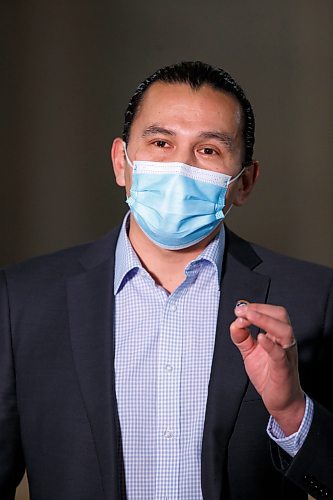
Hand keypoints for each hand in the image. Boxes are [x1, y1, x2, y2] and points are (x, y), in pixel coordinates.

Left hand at [230, 301, 304, 435]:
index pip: (271, 312)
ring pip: (283, 330)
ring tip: (248, 316)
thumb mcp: (250, 353)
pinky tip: (260, 338)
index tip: (239, 308)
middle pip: (280, 315)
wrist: (281, 401)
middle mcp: (284, 342)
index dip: (255, 307)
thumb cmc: (270, 376)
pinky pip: (280, 354)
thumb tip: (235, 323)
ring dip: (264, 320)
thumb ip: (242, 337)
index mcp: (277, 336)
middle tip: (241, 310)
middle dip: (259, 309)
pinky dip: (270, 344)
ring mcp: (286, 354)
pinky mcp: (283, 369)